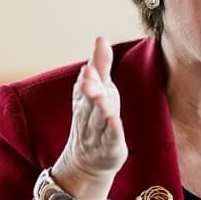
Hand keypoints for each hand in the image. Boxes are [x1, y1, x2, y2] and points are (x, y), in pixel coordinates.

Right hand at [54, 37, 127, 192]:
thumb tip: (100, 38)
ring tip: (102, 96)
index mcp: (86, 101)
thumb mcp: (96, 92)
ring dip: (100, 107)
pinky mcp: (110, 149)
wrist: (86, 162)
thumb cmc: (93, 120)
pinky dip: (112, 131)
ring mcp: (98, 134)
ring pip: (98, 120)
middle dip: (90, 88)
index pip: (87, 86)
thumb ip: (100, 66)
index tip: (89, 65)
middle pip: (90, 101)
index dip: (89, 77)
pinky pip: (111, 139)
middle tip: (89, 74)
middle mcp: (89, 116)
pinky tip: (114, 121)